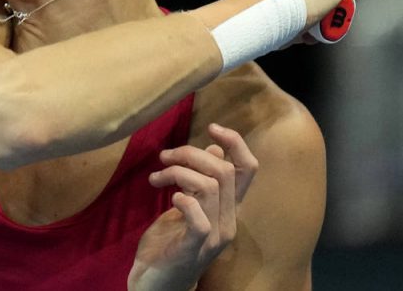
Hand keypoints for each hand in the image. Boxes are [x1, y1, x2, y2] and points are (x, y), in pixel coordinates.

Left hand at [128, 123, 258, 290]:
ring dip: (178, 173)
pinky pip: (198, 218)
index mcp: (228, 208)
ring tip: (156, 178)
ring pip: (209, 187)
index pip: (248, 169)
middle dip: (191, 153)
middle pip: (224, 171)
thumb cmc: (170, 242)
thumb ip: (202, 180)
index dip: (236, 143)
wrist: (154, 284)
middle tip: (165, 156)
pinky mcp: (194, 248)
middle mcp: (228, 221)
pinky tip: (169, 199)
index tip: (212, 127)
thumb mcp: (187, 205)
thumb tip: (216, 149)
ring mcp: (214, 237)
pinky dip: (184, 201)